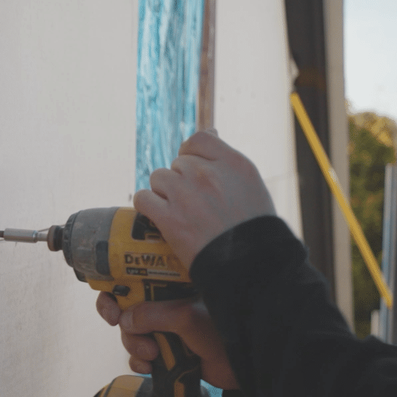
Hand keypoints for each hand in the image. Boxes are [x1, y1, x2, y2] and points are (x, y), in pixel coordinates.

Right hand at [96, 292, 239, 389]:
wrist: (240, 369)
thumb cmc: (220, 333)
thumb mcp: (184, 318)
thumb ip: (152, 314)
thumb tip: (124, 320)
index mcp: (172, 285)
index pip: (136, 276)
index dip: (117, 286)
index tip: (110, 302)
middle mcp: (165, 303)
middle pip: (127, 305)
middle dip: (120, 318)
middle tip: (115, 322)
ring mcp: (164, 327)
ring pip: (130, 332)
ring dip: (134, 344)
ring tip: (151, 354)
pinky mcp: (165, 350)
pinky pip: (139, 354)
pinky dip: (139, 361)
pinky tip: (149, 367)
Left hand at [133, 128, 275, 269]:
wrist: (250, 264)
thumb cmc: (253, 226)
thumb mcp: (252, 183)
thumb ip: (227, 158)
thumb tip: (209, 132)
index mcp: (233, 163)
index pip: (199, 139)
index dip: (192, 154)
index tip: (195, 170)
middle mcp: (207, 174)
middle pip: (178, 163)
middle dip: (183, 179)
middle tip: (195, 202)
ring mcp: (186, 195)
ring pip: (159, 178)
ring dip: (165, 192)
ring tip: (180, 211)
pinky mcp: (169, 218)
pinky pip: (143, 198)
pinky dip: (147, 205)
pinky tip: (158, 214)